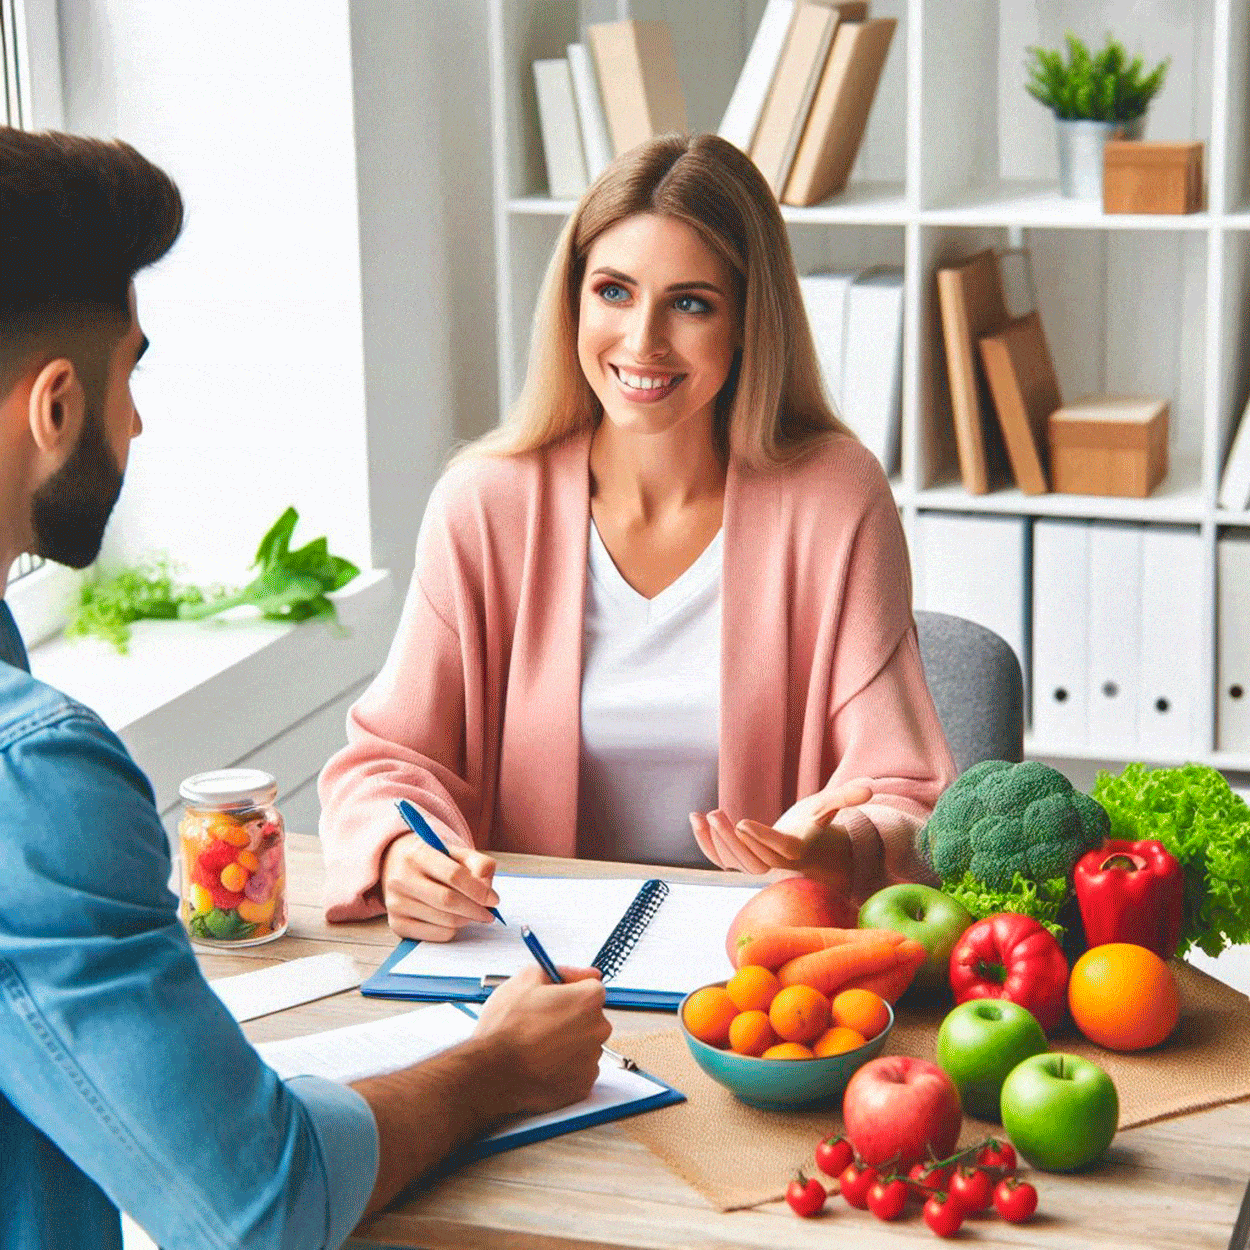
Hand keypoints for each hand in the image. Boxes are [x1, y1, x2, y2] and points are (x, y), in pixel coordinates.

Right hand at [380, 830, 500, 941]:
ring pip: (444, 920)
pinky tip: (456, 920)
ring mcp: (395, 903)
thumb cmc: (434, 859)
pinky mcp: (396, 924)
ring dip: (467, 920)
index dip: (478, 890)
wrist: (399, 865)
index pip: (453, 875)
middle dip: (476, 910)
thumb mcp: (456, 852)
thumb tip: (488, 888)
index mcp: (416, 854)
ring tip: (474, 914)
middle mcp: (401, 879)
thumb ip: (479, 863)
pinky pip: (435, 934)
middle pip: (448, 900)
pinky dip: (453, 930)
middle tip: (489, 914)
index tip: (494, 899)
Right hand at [473, 963, 611, 1116]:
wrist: (492, 1073)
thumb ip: (560, 971)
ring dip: (568, 1043)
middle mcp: (597, 1030)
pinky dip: (565, 1067)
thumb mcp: (525, 979)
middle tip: (541, 1022)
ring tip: (538, 1046)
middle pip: (590, 1017)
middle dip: (571, 1017)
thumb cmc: (506, 1028)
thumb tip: (584, 973)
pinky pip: (578, 1070)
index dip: (570, 989)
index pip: (591, 986)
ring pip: (584, 1044)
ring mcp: (591, 1060)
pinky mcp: (582, 1086)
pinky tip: (542, 1064)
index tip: (554, 997)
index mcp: (588, 1000)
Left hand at [689, 781, 872, 889]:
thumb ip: (846, 797)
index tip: (742, 821)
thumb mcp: (829, 806)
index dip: (762, 838)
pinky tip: (696, 821)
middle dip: (732, 840)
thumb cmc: (816, 823)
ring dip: (716, 842)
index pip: (780, 850)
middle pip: (754, 862)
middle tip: (717, 814)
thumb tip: (870, 788)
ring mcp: (759, 865)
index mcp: (798, 850)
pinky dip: (707, 845)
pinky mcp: (744, 862)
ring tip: (703, 816)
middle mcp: (777, 864)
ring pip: (736, 864)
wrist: (808, 846)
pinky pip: (723, 861)